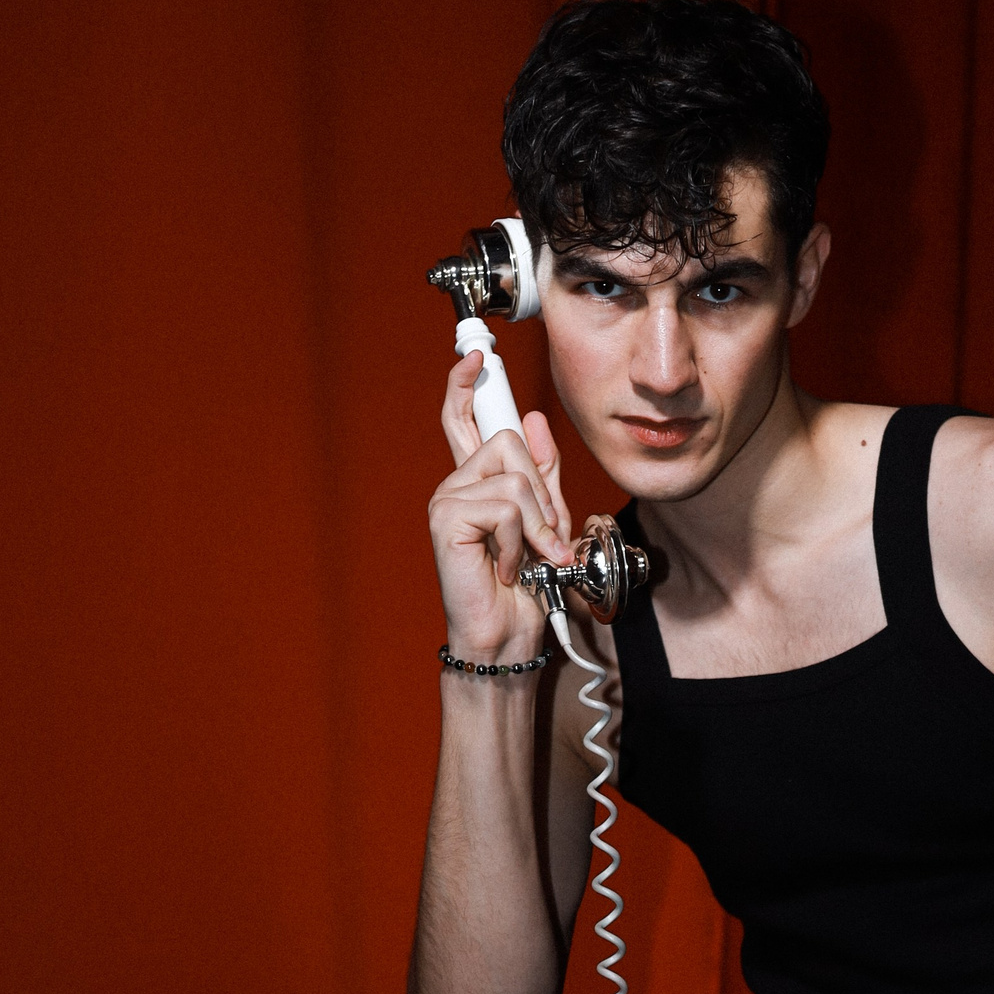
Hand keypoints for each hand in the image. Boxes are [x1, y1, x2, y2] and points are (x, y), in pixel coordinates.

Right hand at [428, 352, 575, 663]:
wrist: (507, 638)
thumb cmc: (525, 589)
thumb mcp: (547, 523)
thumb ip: (544, 476)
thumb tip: (535, 420)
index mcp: (476, 482)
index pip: (464, 420)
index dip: (467, 385)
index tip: (475, 355)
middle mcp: (456, 484)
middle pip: (507, 439)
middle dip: (543, 489)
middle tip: (543, 534)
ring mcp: (447, 500)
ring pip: (514, 476)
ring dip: (538, 522)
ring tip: (529, 556)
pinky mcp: (446, 519)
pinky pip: (504, 505)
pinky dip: (520, 541)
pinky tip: (508, 567)